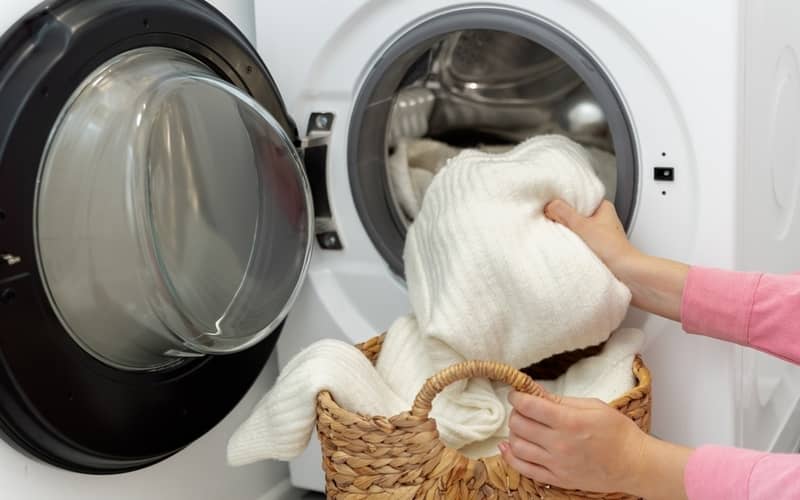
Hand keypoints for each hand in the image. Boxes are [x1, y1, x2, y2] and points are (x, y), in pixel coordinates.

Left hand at [499, 390, 690, 499]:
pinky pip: (524, 469)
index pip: (529, 406)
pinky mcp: (557, 479)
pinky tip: (507, 446)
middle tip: (523, 408)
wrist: (635, 464)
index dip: (517, 396)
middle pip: (519, 424)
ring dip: (514, 432)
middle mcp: (560, 444)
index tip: (517, 393)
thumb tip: (534, 389)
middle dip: (516, 412)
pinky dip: (510, 456)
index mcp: (570, 422)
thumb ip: (559, 400)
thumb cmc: (618, 432)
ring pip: (518, 446)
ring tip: (522, 426)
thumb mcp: (592, 406)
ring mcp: (557, 464)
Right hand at [544, 199, 688, 320]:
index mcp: (602, 207)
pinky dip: (572, 243)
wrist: (626, 274)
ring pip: (575, 228)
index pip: (577, 198)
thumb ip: (564, 213)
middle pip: (574, 213)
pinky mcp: (595, 247)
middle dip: (563, 219)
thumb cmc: (613, 250)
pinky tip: (567, 247)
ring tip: (562, 236)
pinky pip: (578, 240)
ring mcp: (598, 234)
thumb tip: (551, 205)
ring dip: (567, 233)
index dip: (563, 202)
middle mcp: (601, 219)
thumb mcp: (583, 226)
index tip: (551, 207)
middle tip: (554, 223)